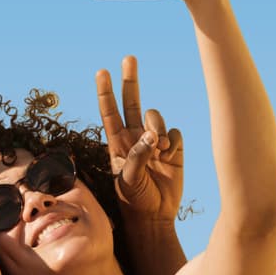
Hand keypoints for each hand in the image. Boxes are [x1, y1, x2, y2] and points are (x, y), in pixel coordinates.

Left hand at [97, 56, 183, 224]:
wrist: (155, 216)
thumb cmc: (135, 200)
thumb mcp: (128, 180)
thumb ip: (137, 156)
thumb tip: (151, 135)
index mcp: (117, 143)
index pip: (109, 111)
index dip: (105, 92)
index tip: (101, 72)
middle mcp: (134, 137)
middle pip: (131, 101)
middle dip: (130, 80)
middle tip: (129, 58)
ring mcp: (154, 141)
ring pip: (155, 117)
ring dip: (157, 127)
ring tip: (158, 148)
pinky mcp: (174, 148)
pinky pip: (174, 132)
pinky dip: (172, 141)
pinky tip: (169, 156)